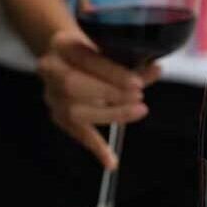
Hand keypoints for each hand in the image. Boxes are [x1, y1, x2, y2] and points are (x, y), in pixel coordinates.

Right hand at [38, 30, 160, 168]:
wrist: (65, 53)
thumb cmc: (94, 48)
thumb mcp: (110, 46)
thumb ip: (132, 60)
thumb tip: (156, 70)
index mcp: (62, 44)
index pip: (85, 59)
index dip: (112, 73)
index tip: (137, 83)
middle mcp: (50, 69)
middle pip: (73, 86)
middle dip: (110, 94)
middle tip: (138, 98)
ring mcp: (51, 95)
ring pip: (74, 111)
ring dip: (110, 114)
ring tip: (137, 111)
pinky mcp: (58, 116)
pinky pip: (77, 133)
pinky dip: (97, 148)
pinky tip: (111, 162)